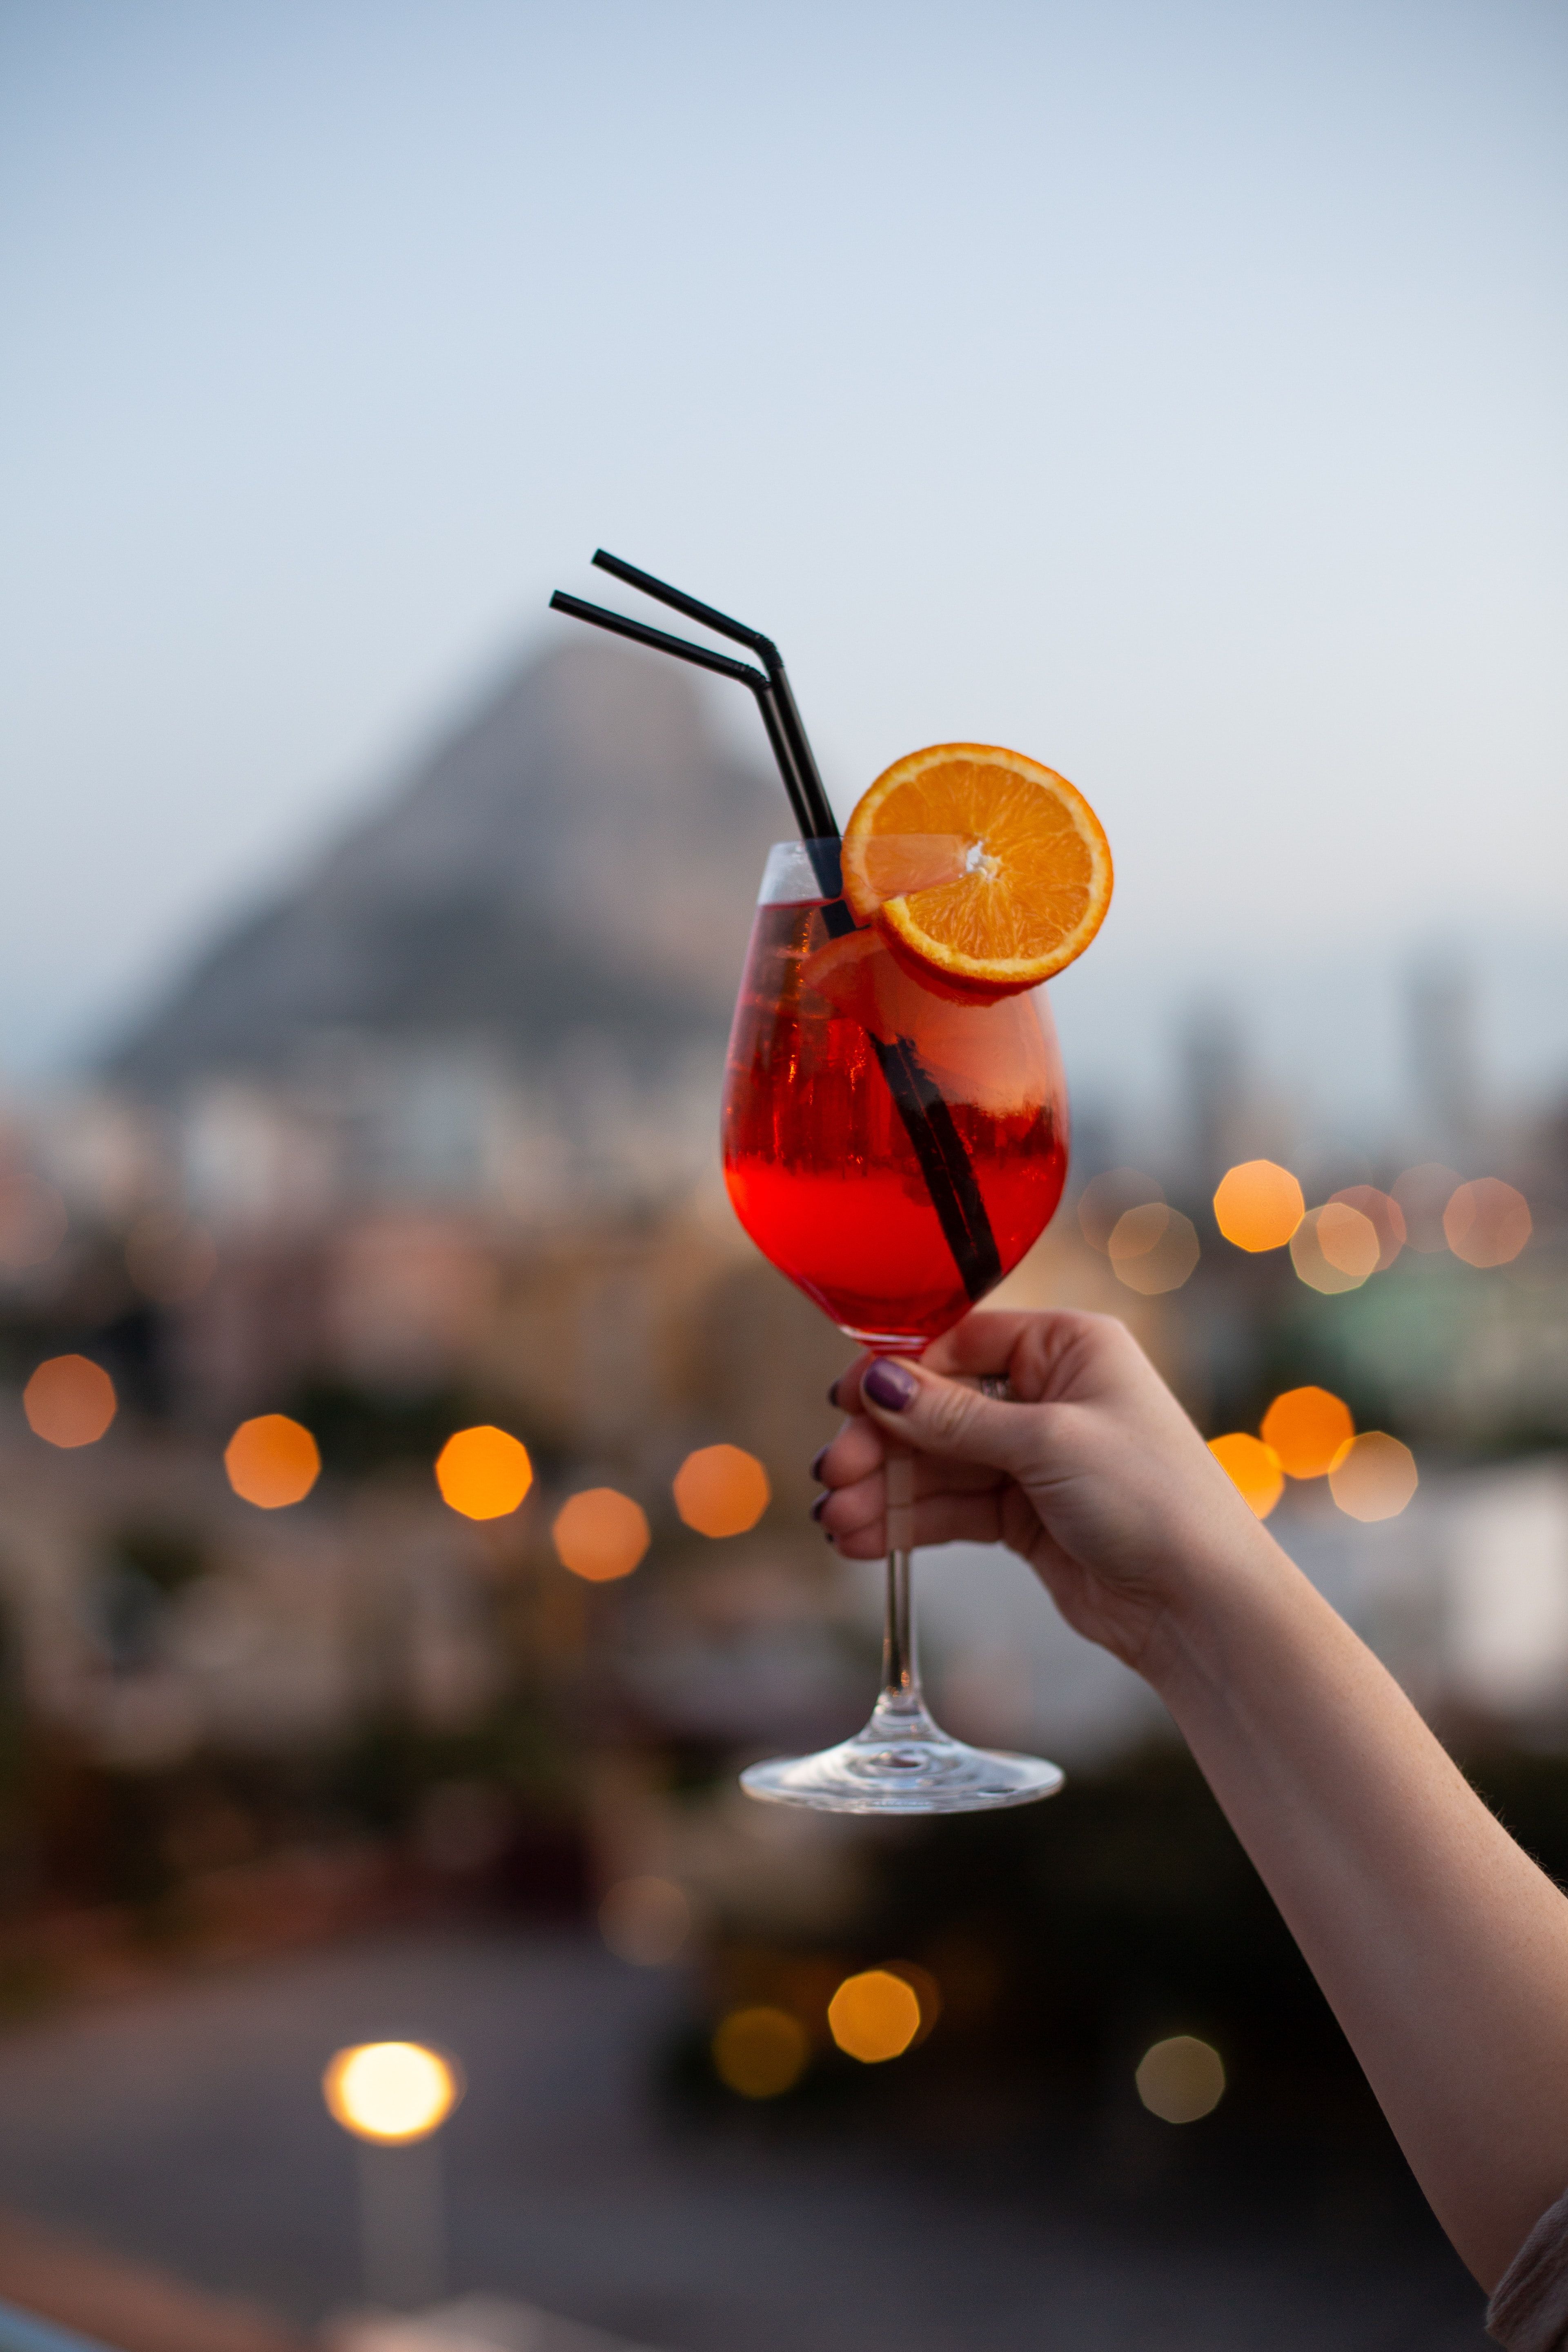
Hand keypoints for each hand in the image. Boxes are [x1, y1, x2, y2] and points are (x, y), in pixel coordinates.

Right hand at [814, 1309, 1272, 1676]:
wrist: (1202, 1604)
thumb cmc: (1150, 1499)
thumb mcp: (1047, 1443)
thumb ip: (954, 1417)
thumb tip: (877, 1383)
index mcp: (1070, 1347)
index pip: (961, 1342)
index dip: (898, 1374)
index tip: (845, 1402)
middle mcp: (1050, 1393)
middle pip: (939, 1407)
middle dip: (883, 1445)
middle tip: (832, 1477)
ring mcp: (1035, 1456)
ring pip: (937, 1465)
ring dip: (885, 1493)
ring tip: (835, 1524)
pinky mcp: (1023, 1515)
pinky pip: (951, 1508)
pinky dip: (907, 1523)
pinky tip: (862, 1540)